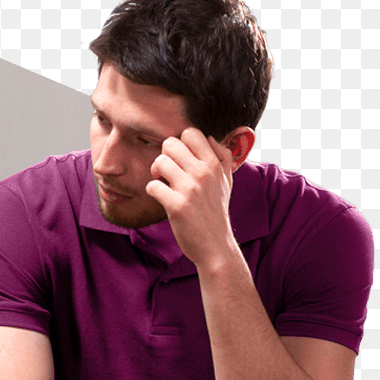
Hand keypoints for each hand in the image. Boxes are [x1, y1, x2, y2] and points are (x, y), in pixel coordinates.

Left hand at [145, 128, 237, 267]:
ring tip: (162, 184)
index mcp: (215, 165)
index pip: (191, 133)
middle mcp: (203, 173)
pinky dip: (152, 191)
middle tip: (166, 172)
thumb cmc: (216, 213)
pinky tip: (160, 198)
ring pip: (159, 161)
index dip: (179, 143)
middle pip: (170, 143)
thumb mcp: (227, 183)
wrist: (215, 246)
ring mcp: (190, 189)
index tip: (179, 158)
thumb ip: (222, 158)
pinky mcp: (177, 206)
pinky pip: (152, 186)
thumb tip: (211, 137)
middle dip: (164, 156)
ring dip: (155, 173)